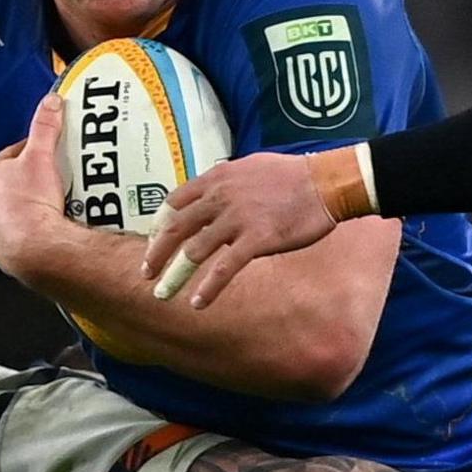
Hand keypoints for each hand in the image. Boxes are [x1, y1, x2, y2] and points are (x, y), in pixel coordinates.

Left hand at [0, 90, 74, 288]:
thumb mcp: (43, 156)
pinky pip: (13, 234)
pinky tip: (43, 229)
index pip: (12, 156)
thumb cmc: (33, 205)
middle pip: (10, 184)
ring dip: (26, 208)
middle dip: (28, 183)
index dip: (33, 155)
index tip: (49, 158)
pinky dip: (26, 231)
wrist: (38, 251)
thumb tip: (50, 102)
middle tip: (52, 184)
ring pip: (9, 210)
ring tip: (49, 208)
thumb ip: (45, 127)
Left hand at [144, 150, 341, 309]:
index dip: (160, 224)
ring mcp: (237, 219)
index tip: (155, 241)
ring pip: (195, 251)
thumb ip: (226, 182)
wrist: (325, 183)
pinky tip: (197, 303)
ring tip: (163, 295)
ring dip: (174, 275)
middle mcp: (221, 197)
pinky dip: (208, 288)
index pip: (175, 201)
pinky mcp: (257, 239)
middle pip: (176, 228)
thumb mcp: (250, 168)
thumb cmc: (293, 176)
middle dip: (156, 253)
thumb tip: (212, 195)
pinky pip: (225, 268)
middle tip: (146, 273)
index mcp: (217, 178)